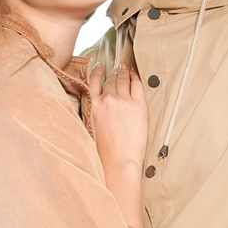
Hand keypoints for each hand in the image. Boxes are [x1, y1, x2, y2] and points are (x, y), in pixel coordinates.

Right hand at [84, 57, 148, 178]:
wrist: (118, 161)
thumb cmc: (104, 151)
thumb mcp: (90, 128)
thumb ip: (92, 112)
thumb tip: (97, 104)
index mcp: (93, 105)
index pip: (94, 81)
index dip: (98, 71)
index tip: (100, 66)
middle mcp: (107, 99)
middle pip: (111, 80)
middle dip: (115, 73)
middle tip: (118, 67)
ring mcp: (123, 101)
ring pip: (124, 80)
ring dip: (125, 72)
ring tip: (126, 68)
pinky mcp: (138, 105)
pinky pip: (137, 85)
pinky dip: (136, 77)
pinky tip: (136, 75)